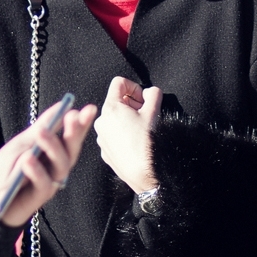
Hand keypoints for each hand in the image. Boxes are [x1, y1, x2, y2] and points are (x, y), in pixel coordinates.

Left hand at [0, 98, 96, 227]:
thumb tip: (62, 105)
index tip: (89, 109)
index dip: (82, 124)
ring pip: (62, 165)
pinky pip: (45, 183)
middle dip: (74, 133)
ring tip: (41, 132)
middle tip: (72, 117)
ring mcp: (50, 181)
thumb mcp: (23, 141)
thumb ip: (44, 126)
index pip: (71, 136)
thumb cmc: (5, 168)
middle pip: (71, 150)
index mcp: (53, 152)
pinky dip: (37, 170)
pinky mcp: (39, 197)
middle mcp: (55, 167)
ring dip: (53, 146)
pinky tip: (28, 159)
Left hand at [95, 76, 161, 193]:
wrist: (144, 173)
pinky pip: (113, 135)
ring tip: (141, 130)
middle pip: (116, 102)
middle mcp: (101, 121)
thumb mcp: (154, 112)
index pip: (118, 83)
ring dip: (127, 119)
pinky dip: (123, 134)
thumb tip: (150, 92)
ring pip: (114, 119)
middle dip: (132, 104)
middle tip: (145, 114)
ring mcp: (101, 137)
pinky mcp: (104, 150)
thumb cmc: (148, 142)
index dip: (134, 87)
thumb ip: (153, 94)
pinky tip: (135, 143)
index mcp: (111, 108)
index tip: (144, 99)